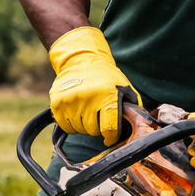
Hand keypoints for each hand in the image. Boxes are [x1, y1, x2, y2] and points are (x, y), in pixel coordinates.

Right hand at [48, 26, 141, 143]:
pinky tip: (77, 113)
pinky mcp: (57, 103)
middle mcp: (87, 98)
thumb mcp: (124, 88)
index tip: (110, 137)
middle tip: (98, 117)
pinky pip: (65, 126)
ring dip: (84, 126)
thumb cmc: (106, 77)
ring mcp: (70, 100)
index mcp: (107, 96)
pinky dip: (71, 124)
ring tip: (88, 112)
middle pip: (93, 131)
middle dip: (98, 129)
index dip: (111, 137)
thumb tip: (137, 128)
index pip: (109, 128)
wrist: (80, 59)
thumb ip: (131, 108)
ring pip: (79, 130)